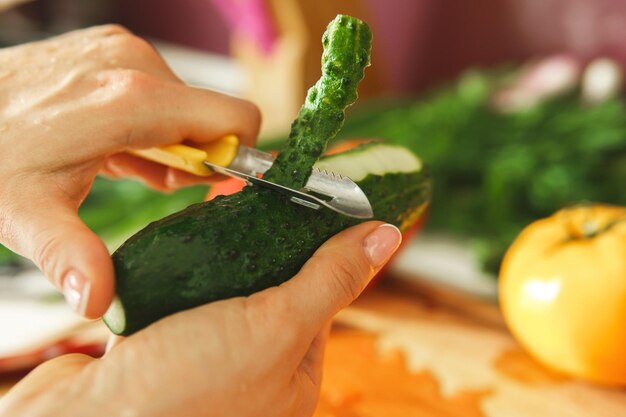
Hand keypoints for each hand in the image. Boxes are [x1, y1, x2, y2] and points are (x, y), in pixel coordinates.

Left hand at [0, 25, 260, 317]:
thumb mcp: (25, 214)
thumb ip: (70, 255)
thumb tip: (98, 299)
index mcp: (132, 102)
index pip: (236, 120)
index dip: (236, 158)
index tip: (209, 187)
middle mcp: (134, 65)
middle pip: (209, 118)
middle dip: (193, 158)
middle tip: (148, 183)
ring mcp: (121, 52)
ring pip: (183, 106)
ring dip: (167, 143)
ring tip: (123, 165)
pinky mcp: (110, 50)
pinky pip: (157, 91)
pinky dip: (148, 124)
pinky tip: (114, 147)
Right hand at [0, 222, 401, 416]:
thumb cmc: (185, 391)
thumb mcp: (276, 327)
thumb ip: (329, 282)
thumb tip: (384, 237)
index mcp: (290, 382)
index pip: (319, 305)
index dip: (317, 256)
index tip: (311, 211)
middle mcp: (251, 376)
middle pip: (271, 293)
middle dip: (265, 249)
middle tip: (259, 204)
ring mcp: (205, 361)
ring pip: (226, 292)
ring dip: (224, 256)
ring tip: (221, 214)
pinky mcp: (162, 346)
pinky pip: (185, 296)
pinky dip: (186, 269)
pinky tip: (183, 242)